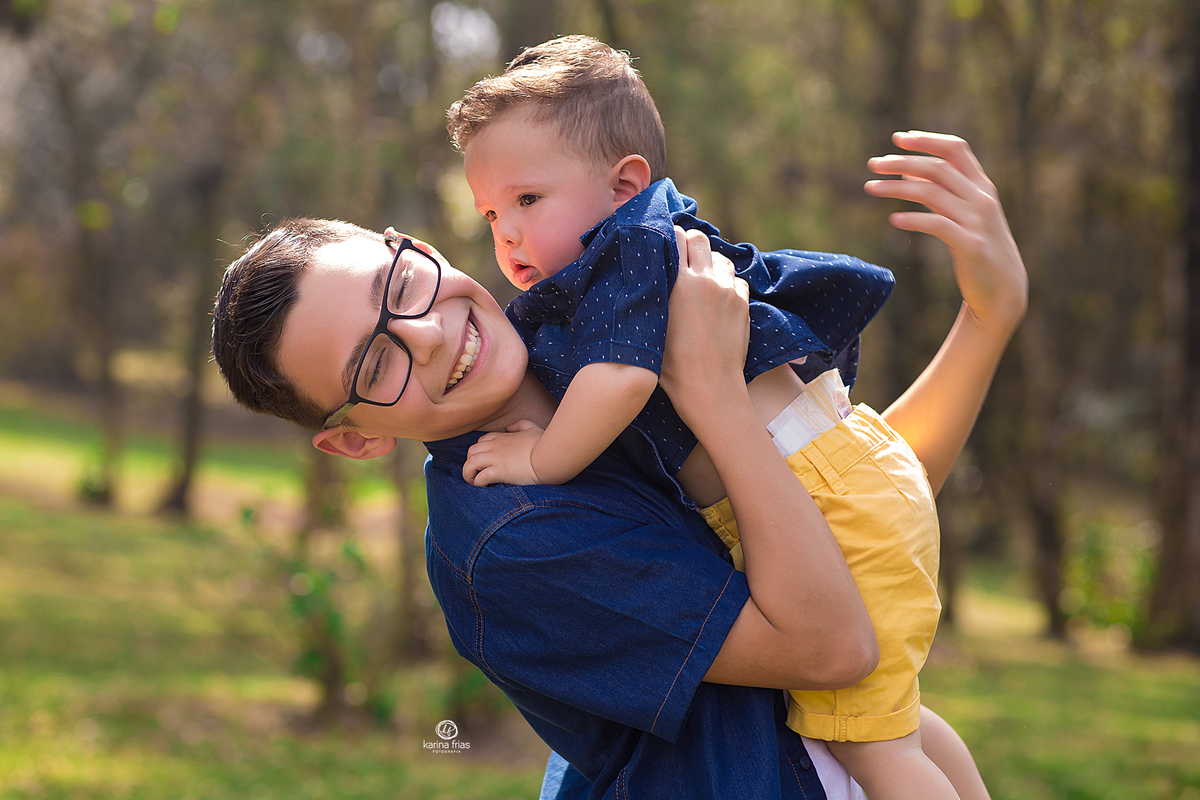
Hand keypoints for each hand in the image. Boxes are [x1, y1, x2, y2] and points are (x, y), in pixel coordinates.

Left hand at [462, 420, 544, 486]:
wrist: (549, 455)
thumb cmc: (544, 443)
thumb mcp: (533, 428)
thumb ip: (520, 424)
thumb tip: (509, 428)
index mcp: (502, 437)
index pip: (481, 441)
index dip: (480, 452)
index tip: (486, 462)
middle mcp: (495, 446)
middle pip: (471, 451)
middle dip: (470, 462)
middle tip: (478, 473)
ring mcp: (495, 459)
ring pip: (470, 463)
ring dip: (469, 473)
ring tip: (474, 482)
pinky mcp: (499, 471)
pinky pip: (480, 477)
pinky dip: (478, 483)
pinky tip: (484, 487)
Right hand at [659, 227, 750, 428]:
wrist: (711, 391)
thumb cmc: (673, 368)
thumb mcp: (653, 328)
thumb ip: (653, 297)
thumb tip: (644, 277)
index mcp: (680, 284)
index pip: (675, 238)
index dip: (668, 237)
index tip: (662, 243)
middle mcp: (707, 281)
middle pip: (700, 238)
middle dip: (690, 243)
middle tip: (682, 256)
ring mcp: (729, 292)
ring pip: (721, 259)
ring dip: (710, 263)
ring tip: (700, 280)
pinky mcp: (743, 305)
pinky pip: (736, 280)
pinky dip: (727, 283)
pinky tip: (716, 298)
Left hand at [865, 131, 1027, 336]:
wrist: (1004, 291)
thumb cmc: (978, 249)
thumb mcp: (962, 215)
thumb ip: (940, 192)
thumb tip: (908, 171)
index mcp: (982, 186)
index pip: (956, 148)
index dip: (927, 140)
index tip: (898, 138)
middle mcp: (982, 198)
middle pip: (937, 167)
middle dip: (902, 161)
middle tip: (873, 164)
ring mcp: (978, 221)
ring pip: (931, 192)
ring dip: (896, 188)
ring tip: (870, 188)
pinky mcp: (970, 245)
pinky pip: (936, 225)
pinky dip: (912, 220)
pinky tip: (893, 220)